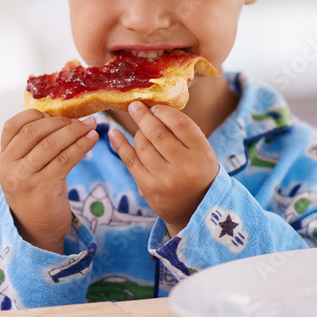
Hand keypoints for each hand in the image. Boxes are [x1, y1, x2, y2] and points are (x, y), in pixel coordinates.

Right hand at [0, 109, 98, 252]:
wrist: (37, 231)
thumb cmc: (36, 194)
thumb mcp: (24, 170)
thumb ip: (31, 147)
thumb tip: (59, 117)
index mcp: (3, 158)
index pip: (13, 125)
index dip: (36, 115)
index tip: (57, 114)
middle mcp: (9, 167)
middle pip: (34, 132)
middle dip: (60, 122)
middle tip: (81, 120)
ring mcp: (24, 178)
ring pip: (51, 144)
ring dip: (74, 131)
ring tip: (91, 126)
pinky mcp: (43, 188)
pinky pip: (65, 159)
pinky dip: (81, 146)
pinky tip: (92, 140)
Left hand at [109, 102, 217, 236]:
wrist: (195, 210)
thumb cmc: (198, 173)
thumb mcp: (202, 153)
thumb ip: (185, 133)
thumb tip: (155, 108)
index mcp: (202, 154)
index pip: (180, 124)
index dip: (164, 112)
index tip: (155, 107)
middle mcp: (184, 166)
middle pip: (158, 133)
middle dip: (143, 116)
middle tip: (135, 106)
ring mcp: (164, 179)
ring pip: (142, 145)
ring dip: (137, 132)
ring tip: (139, 127)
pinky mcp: (148, 188)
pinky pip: (130, 160)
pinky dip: (120, 144)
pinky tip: (114, 133)